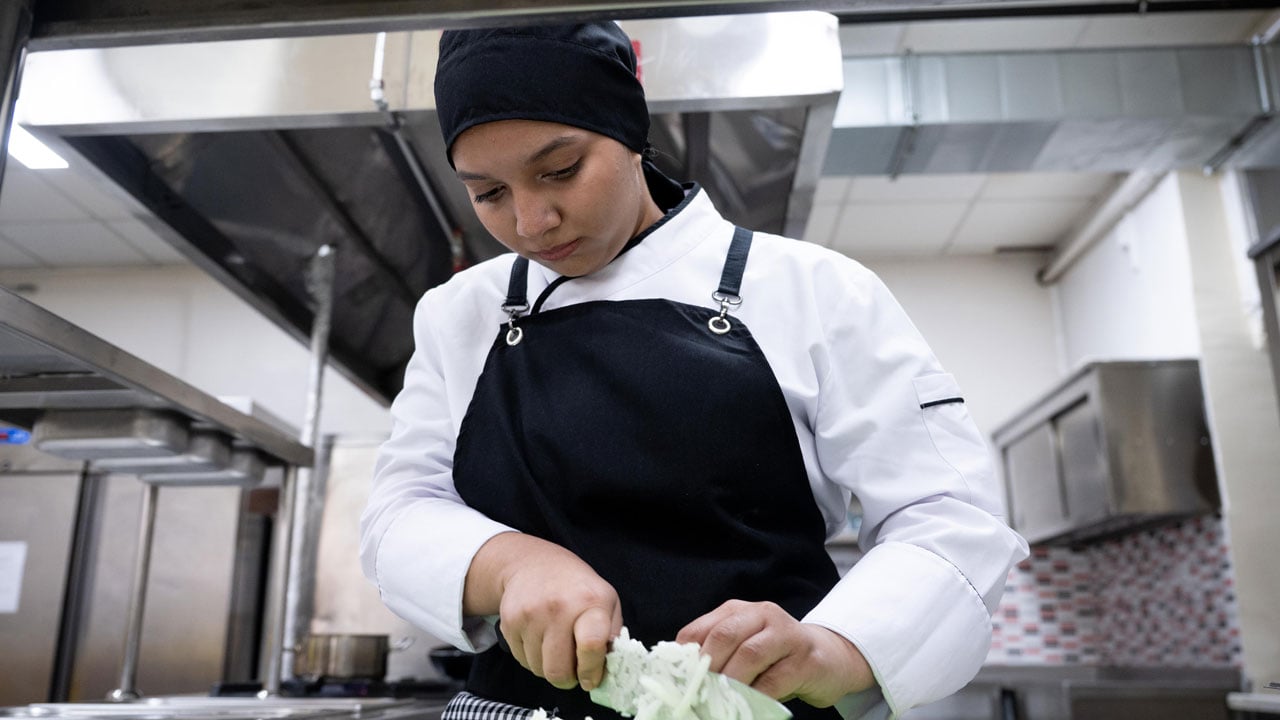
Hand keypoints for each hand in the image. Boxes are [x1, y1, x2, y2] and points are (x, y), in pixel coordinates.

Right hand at [465, 532, 622, 690]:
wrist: (533, 563)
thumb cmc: (576, 587)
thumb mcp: (607, 601)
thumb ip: (612, 635)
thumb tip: (609, 668)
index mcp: (590, 601)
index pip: (591, 645)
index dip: (591, 670)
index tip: (591, 679)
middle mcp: (558, 607)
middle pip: (559, 670)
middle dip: (568, 679)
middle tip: (572, 670)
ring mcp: (530, 615)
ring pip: (539, 670)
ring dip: (549, 667)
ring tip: (556, 647)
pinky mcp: (509, 622)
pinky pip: (522, 661)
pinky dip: (533, 658)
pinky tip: (540, 639)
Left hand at [676, 599, 874, 706]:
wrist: (830, 657)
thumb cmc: (777, 657)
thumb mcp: (744, 648)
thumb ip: (717, 656)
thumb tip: (681, 680)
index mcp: (738, 611)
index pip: (700, 629)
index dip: (684, 657)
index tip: (675, 682)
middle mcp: (762, 614)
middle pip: (724, 636)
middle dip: (706, 668)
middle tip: (695, 694)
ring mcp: (786, 634)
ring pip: (749, 655)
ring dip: (730, 682)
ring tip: (717, 704)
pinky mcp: (806, 659)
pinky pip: (775, 680)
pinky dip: (756, 697)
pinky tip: (747, 707)